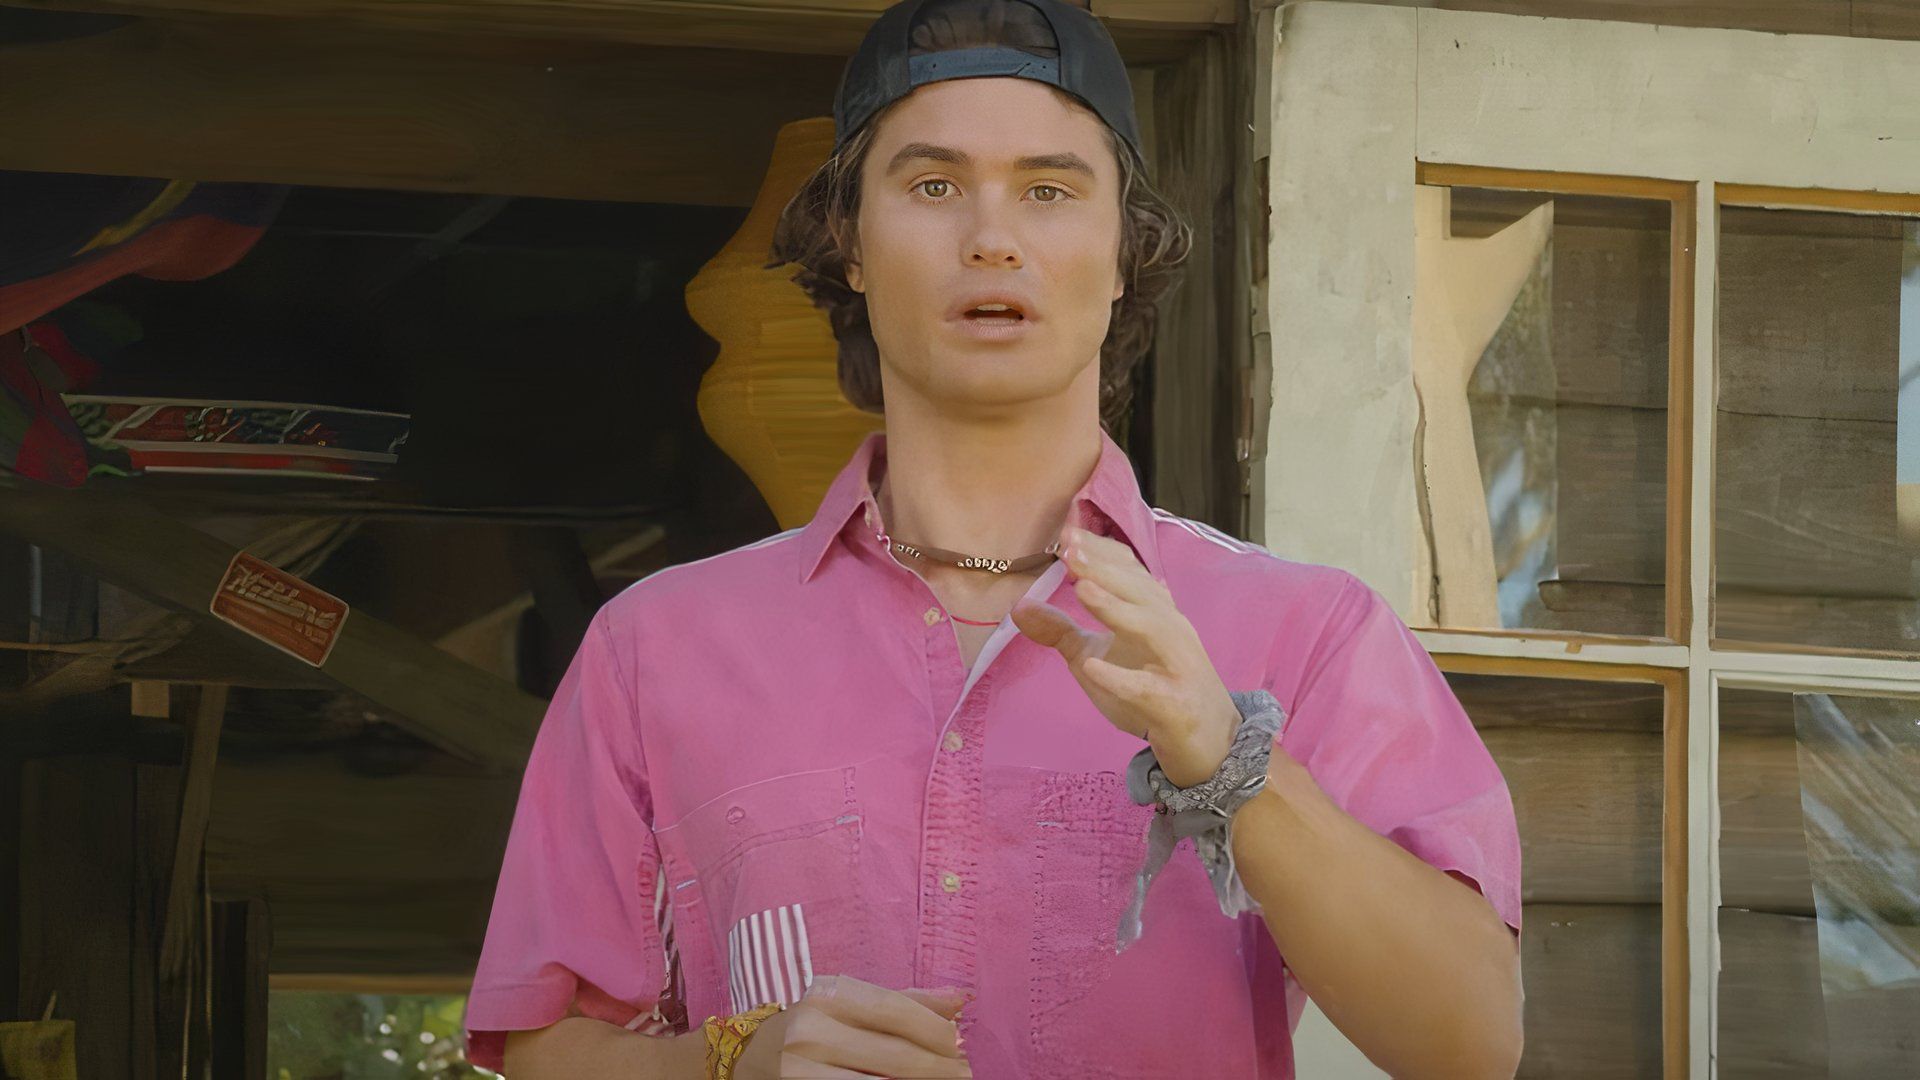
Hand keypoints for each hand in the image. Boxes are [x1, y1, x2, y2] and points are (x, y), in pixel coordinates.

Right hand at [734, 974, 971, 1078]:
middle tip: (964, 1073)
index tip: (960, 1044)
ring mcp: (800, 1069)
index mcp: (826, 995)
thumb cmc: (807, 1027)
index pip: (894, 1010)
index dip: (934, 1029)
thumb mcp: (845, 1002)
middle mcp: (811, 1030)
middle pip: (894, 1054)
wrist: (743, 1058)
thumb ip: (902, 1001)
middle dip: (937, 1067)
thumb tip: (960, 1000)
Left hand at [1010, 524, 1239, 787]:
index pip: (1129, 569)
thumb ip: (1060, 631)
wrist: (1207, 738)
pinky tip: (1092, 668)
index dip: (1099, 549)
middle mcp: (1170, 628)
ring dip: (1117, 607)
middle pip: (1140, 590)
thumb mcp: (1096, 656)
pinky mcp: (1175, 704)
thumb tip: (1018, 606)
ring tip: (1082, 588)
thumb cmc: (1151, 686)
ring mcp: (1177, 665)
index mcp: (1153, 610)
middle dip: (1104, 567)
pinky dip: (1122, 678)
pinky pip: (1149, 689)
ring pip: (1153, 628)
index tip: (1066, 531)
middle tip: (1068, 548)